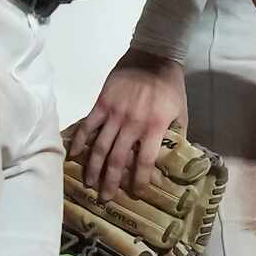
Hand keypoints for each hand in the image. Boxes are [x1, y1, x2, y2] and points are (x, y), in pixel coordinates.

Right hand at [66, 52, 186, 198]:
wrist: (153, 56)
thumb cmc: (170, 86)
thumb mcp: (181, 112)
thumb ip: (177, 135)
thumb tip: (174, 158)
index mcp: (155, 128)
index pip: (145, 162)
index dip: (140, 181)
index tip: (136, 194)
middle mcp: (133, 124)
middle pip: (118, 160)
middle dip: (111, 182)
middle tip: (105, 198)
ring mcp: (115, 114)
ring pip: (100, 147)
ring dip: (93, 168)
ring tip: (89, 184)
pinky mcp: (101, 103)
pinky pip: (88, 126)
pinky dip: (79, 141)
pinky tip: (74, 156)